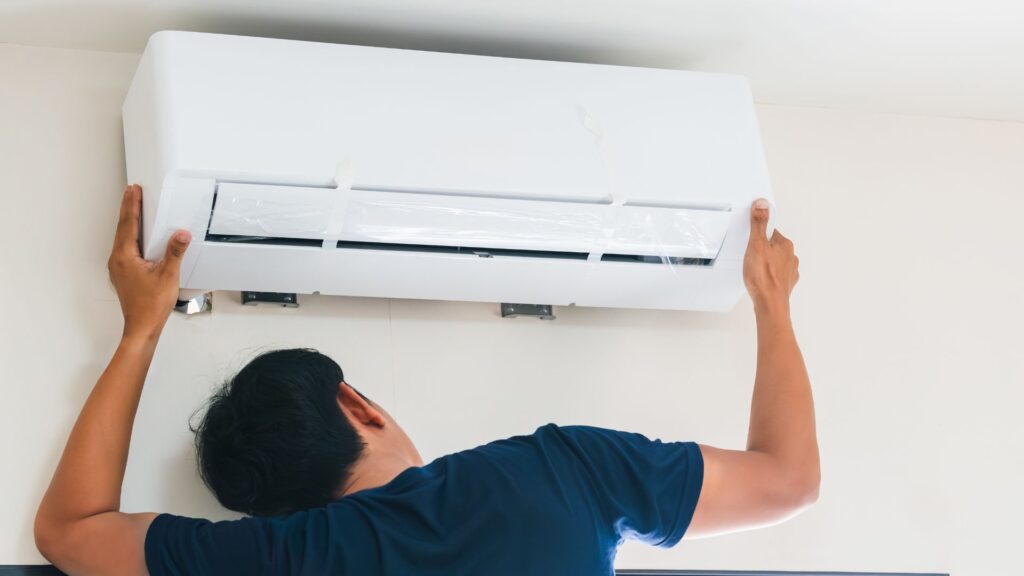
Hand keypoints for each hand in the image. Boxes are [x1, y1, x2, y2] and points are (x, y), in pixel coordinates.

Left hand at [107, 184, 190, 339]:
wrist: (142, 327)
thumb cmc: (150, 306)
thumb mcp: (168, 275)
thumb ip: (175, 252)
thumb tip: (181, 234)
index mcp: (124, 256)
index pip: (128, 224)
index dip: (131, 205)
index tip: (133, 190)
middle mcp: (117, 260)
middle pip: (122, 228)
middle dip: (128, 209)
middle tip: (131, 192)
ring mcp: (118, 268)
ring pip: (122, 238)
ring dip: (128, 222)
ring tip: (134, 210)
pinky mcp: (123, 274)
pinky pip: (124, 248)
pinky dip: (130, 236)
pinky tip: (138, 237)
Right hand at [743, 198, 798, 314]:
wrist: (770, 303)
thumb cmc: (763, 277)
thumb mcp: (756, 244)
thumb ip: (759, 224)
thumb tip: (762, 205)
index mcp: (785, 245)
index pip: (772, 232)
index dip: (759, 235)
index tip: (753, 238)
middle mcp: (791, 257)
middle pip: (774, 246)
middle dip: (763, 249)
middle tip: (751, 254)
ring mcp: (789, 271)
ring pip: (776, 261)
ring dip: (767, 263)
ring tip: (755, 267)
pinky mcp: (785, 284)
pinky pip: (776, 275)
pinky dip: (769, 275)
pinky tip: (760, 279)